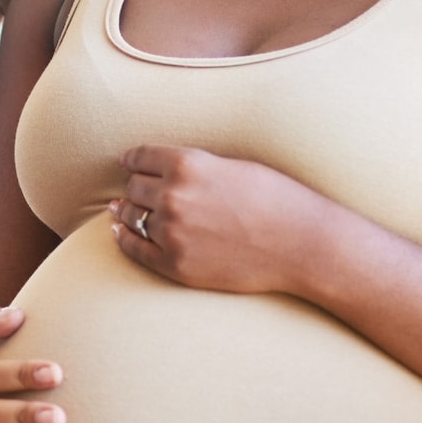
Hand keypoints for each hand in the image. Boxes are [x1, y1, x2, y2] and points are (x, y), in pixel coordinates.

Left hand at [109, 145, 343, 294]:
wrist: (301, 244)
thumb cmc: (274, 198)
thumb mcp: (229, 166)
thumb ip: (191, 167)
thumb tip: (157, 171)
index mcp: (186, 164)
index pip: (139, 158)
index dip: (133, 160)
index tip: (129, 163)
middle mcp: (173, 196)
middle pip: (134, 187)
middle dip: (137, 187)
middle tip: (137, 189)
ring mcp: (171, 233)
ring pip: (132, 216)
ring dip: (128, 212)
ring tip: (121, 210)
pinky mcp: (176, 264)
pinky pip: (134, 249)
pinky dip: (124, 239)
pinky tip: (120, 233)